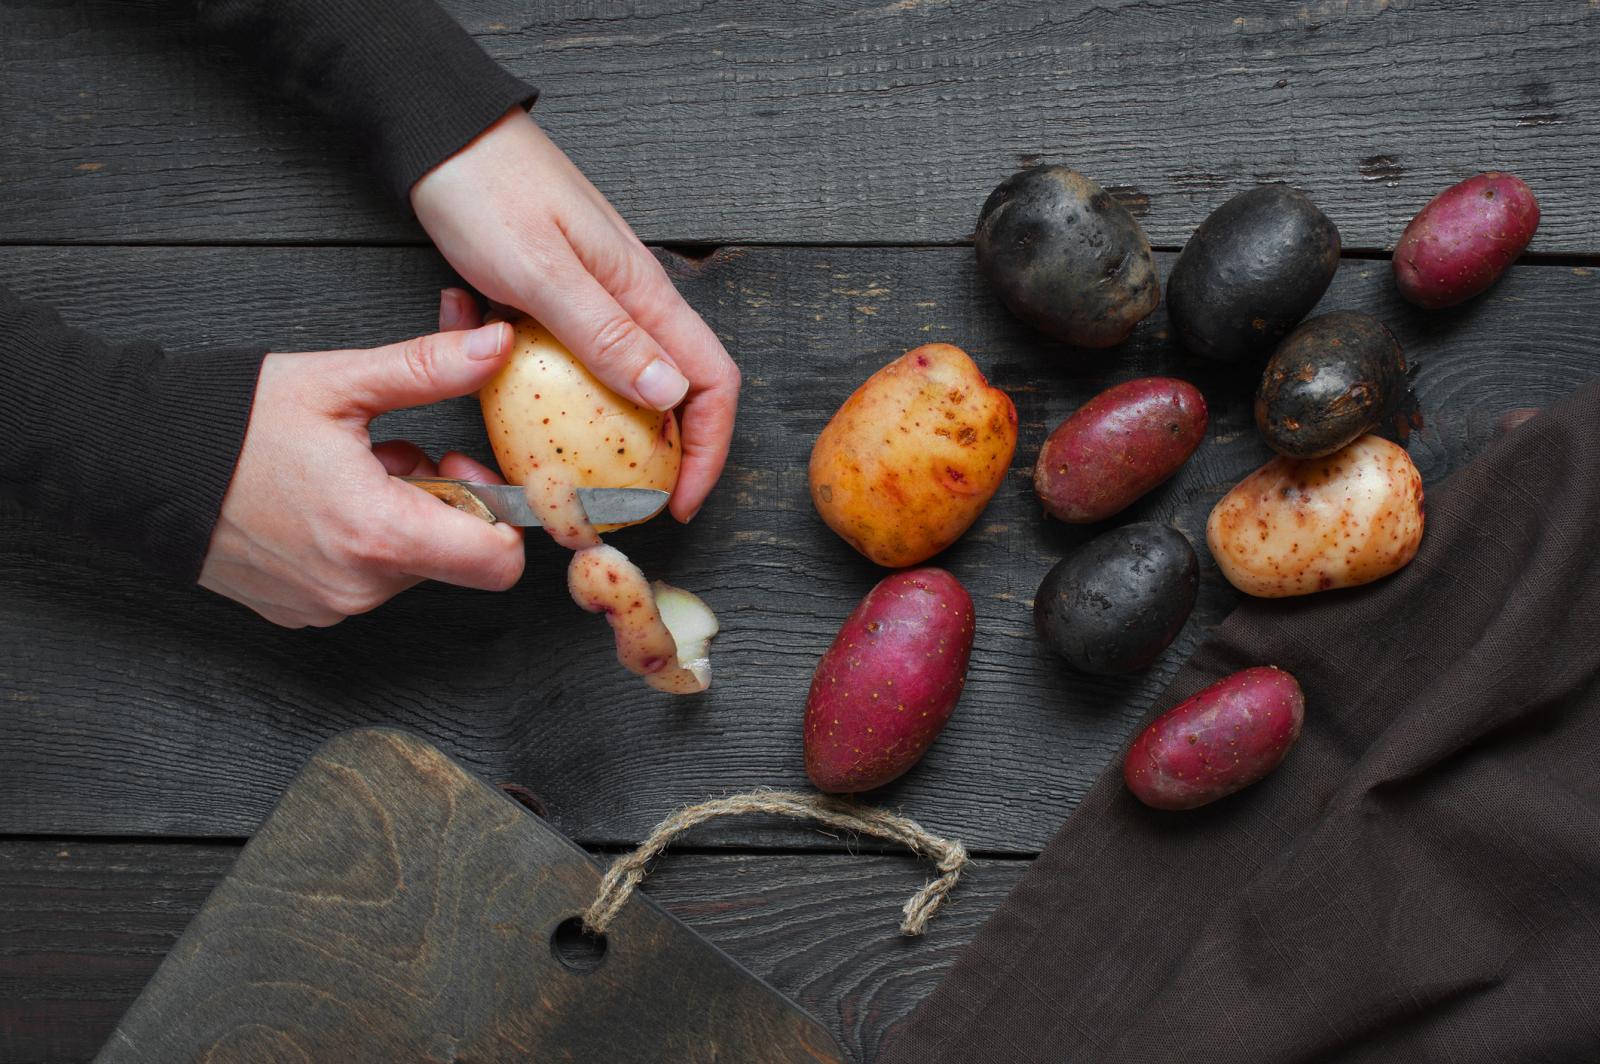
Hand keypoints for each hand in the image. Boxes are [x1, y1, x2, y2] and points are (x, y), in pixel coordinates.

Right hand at [199, 292, 524, 627]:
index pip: (499, 562)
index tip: (466, 470)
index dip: (502, 513)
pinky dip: (361, 542)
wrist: (134, 462)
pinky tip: (321, 502)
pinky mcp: (303, 611)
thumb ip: (428, 367)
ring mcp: (329, 605)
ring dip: (399, 516)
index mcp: (379, 535)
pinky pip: (365, 580)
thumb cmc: (228, 423)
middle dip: (440, 500)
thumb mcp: (339, 382)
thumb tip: (493, 344)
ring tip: (348, 471)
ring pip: (410, 565)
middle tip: (393, 452)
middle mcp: (358, 586)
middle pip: (454, 555)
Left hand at [410, 108, 738, 521]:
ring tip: (514, 422)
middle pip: (667, 392)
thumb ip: (607, 335)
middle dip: (644, 453)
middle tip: (602, 496)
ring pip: (605, 379)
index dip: (708, 451)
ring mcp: (591, 299)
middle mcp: (628, 300)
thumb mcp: (543, 271)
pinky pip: (551, 351)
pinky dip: (515, 362)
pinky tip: (473, 332)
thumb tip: (673, 397)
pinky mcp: (550, 296)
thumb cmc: (488, 189)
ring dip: (564, 410)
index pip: (709, 383)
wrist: (435, 132)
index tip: (678, 503)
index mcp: (644, 294)